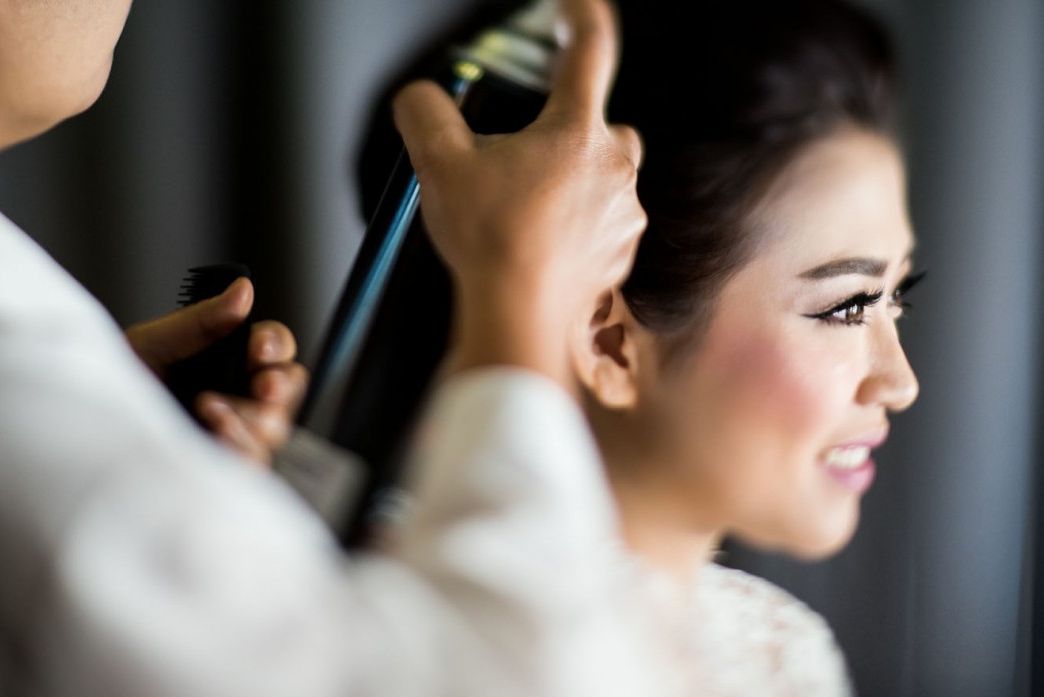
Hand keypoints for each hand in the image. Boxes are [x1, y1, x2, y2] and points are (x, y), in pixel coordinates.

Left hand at [125, 277, 309, 465]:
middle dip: (279, 385)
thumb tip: (242, 289)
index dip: (274, 344)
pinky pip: (256, 459)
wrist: (90, 426)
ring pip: (276, 426)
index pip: (274, 348)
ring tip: (208, 406)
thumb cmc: (118, 382)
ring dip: (251, 416)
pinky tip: (211, 431)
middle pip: (288, 387)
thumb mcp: (156, 342)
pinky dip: (238, 444)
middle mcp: (239, 395)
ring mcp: (236, 431)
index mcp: (229, 359)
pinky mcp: (226, 464)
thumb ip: (204, 319)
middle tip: (262, 387)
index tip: (257, 348)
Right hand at [391, 0, 644, 392]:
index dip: (581, 15)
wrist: (518, 317)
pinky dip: (577, 226)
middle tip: (520, 157)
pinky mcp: (621, 254)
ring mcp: (623, 214)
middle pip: (598, 123)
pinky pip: (603, 224)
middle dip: (565, 131)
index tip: (572, 3)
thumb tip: (420, 99)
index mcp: (576, 132)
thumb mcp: (439, 164)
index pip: (590, 51)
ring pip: (604, 177)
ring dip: (571, 182)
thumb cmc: (489, 241)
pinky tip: (540, 244)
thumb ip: (425, 113)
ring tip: (524, 210)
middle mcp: (614, 168)